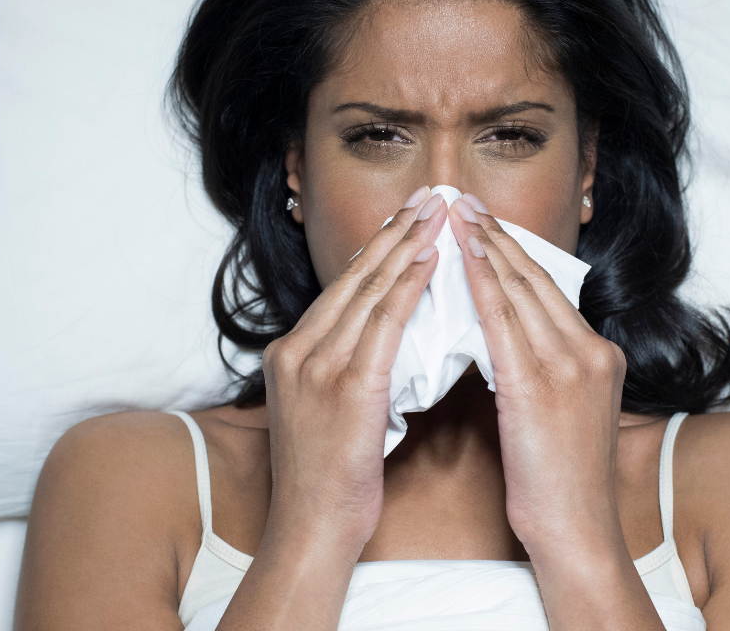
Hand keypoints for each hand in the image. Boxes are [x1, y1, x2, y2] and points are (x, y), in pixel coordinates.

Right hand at [259, 186, 446, 557]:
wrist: (311, 532)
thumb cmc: (328, 481)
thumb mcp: (327, 411)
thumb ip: (347, 367)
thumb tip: (387, 336)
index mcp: (292, 353)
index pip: (342, 288)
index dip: (377, 248)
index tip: (406, 217)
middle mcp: (298, 350)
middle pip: (354, 277)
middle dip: (394, 232)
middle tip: (427, 197)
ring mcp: (317, 366)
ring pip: (369, 289)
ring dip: (407, 245)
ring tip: (437, 213)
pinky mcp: (345, 386)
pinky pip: (383, 321)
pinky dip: (408, 284)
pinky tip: (431, 260)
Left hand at [446, 195, 627, 559]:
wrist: (577, 532)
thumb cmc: (561, 483)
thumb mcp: (563, 413)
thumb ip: (543, 369)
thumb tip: (504, 338)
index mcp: (598, 356)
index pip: (550, 290)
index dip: (515, 252)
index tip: (486, 222)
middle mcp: (590, 352)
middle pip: (537, 280)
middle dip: (498, 236)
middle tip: (465, 202)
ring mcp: (570, 366)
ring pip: (522, 292)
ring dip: (487, 247)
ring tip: (458, 215)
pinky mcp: (542, 386)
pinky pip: (505, 322)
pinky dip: (482, 283)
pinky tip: (462, 258)